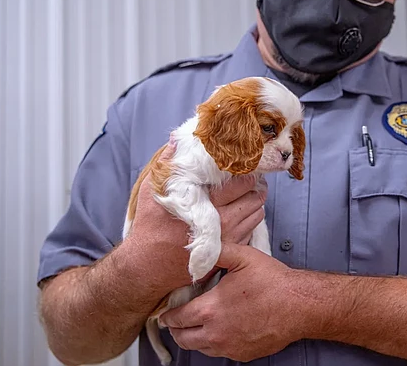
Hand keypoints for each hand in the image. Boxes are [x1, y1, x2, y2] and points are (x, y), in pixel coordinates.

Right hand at [121, 139, 268, 292]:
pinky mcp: (230, 252)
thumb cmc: (150, 227)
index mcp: (206, 205)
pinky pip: (252, 230)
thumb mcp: (152, 190)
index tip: (243, 165)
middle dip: (254, 185)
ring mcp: (229, 240)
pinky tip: (239, 212)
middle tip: (249, 178)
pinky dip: (250, 219)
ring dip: (254, 202)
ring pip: (257, 213)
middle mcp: (223, 223)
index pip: (242, 183)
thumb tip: (177, 140)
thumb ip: (167, 163)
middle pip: (255, 197)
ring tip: (246, 194)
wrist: (148, 266)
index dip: (246, 171)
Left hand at [160, 243, 300, 361]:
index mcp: (210, 309)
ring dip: (194, 337)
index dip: (168, 314)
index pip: (176, 318)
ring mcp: (229, 347)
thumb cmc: (273, 282)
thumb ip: (217, 251)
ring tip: (198, 323)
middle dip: (176, 329)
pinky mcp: (242, 354)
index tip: (167, 310)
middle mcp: (216, 333)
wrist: (299, 305)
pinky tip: (221, 328)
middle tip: (177, 319)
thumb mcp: (243, 257)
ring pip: (200, 348)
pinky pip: (220, 352)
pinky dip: (215, 342)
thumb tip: (199, 247)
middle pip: (182, 339)